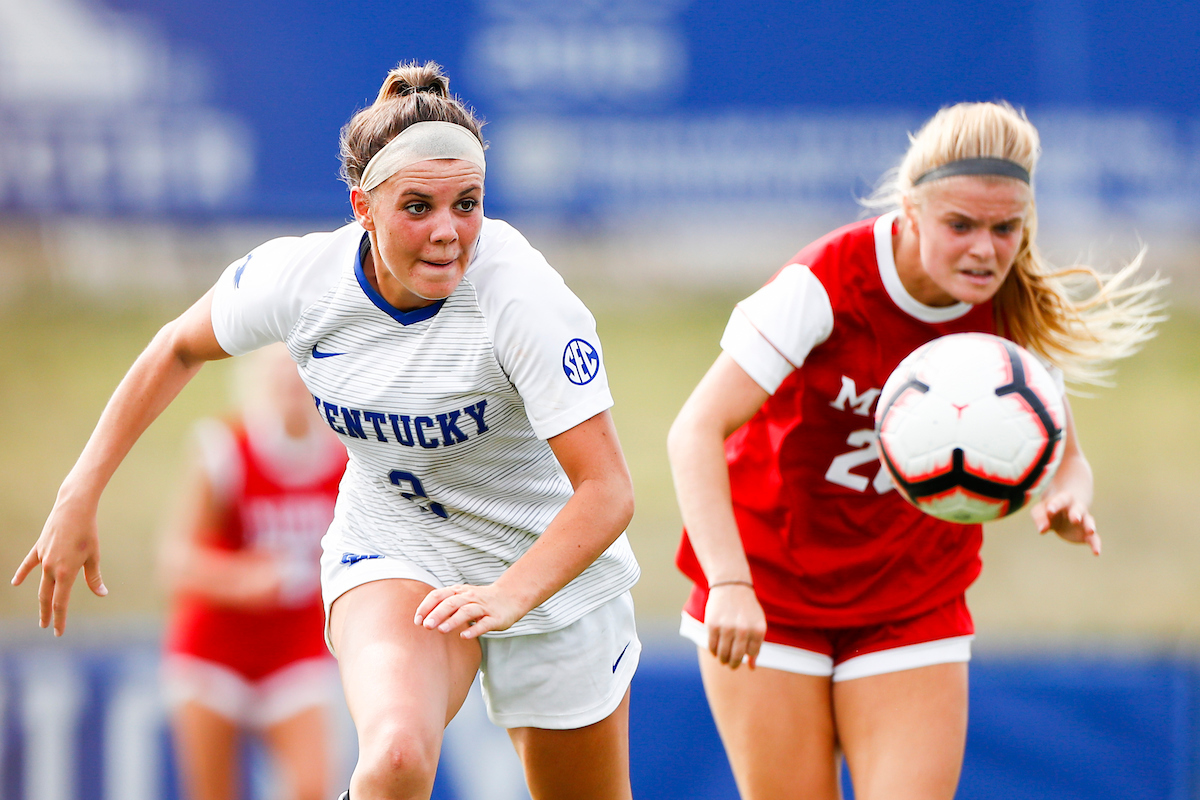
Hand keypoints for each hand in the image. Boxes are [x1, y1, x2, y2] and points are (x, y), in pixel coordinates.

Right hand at [11, 498, 107, 635]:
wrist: (74, 509)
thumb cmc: (88, 532)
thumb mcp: (94, 556)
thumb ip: (94, 577)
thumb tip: (101, 593)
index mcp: (66, 573)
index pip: (60, 603)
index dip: (60, 619)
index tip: (58, 633)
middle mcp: (51, 568)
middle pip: (47, 597)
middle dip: (48, 613)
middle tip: (47, 626)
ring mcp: (43, 558)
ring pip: (40, 584)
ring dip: (41, 599)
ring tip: (42, 613)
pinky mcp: (39, 548)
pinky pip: (29, 564)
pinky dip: (22, 573)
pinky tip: (15, 582)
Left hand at [414, 583, 527, 639]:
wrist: (510, 597)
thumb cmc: (480, 600)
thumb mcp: (461, 598)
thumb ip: (444, 605)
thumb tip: (422, 618)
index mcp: (459, 591)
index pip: (439, 595)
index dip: (427, 607)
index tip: (417, 621)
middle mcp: (470, 597)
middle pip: (452, 603)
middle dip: (438, 614)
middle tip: (426, 626)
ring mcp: (483, 607)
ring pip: (467, 611)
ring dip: (453, 620)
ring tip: (441, 630)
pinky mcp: (495, 618)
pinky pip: (484, 624)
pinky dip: (474, 630)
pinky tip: (464, 636)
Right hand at [704, 583, 766, 669]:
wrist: (731, 586)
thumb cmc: (746, 608)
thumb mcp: (757, 624)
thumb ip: (756, 645)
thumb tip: (752, 668)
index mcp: (758, 630)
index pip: (751, 653)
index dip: (746, 656)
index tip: (743, 655)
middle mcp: (744, 630)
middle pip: (737, 657)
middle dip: (733, 664)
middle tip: (731, 665)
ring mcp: (728, 627)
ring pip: (723, 654)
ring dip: (722, 659)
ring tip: (722, 659)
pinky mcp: (713, 625)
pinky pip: (712, 646)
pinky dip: (713, 651)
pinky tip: (715, 650)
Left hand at [1031, 490, 1099, 555]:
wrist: (1063, 510)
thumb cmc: (1049, 509)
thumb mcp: (1040, 511)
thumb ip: (1040, 518)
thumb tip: (1041, 530)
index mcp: (1063, 500)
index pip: (1060, 501)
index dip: (1055, 505)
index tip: (1049, 510)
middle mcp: (1076, 508)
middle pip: (1078, 509)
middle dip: (1076, 514)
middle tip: (1075, 519)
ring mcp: (1083, 520)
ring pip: (1089, 521)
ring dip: (1090, 526)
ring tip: (1091, 531)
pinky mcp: (1086, 534)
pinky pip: (1094, 538)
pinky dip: (1096, 544)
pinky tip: (1097, 552)